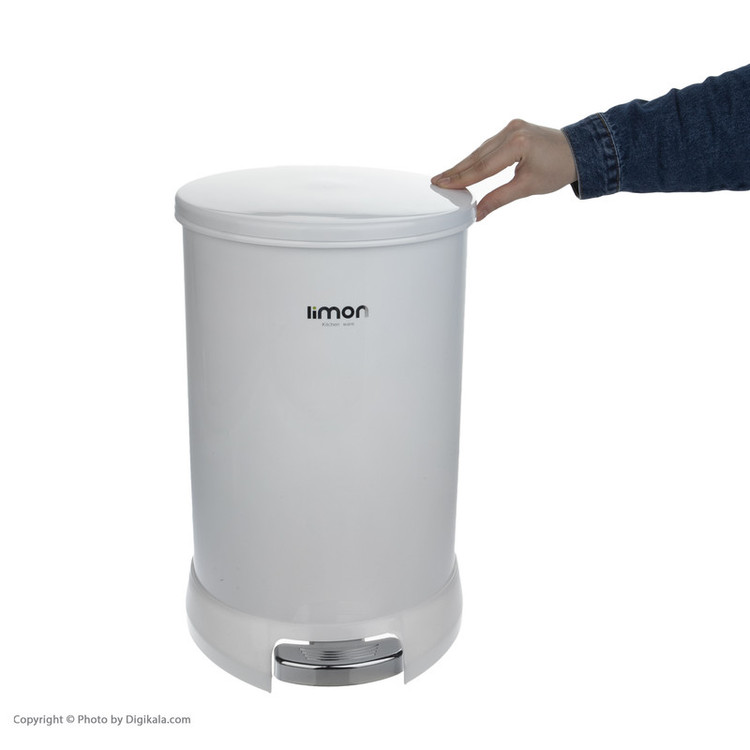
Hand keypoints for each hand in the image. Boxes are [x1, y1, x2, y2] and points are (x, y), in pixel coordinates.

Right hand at [431, 119, 576, 219]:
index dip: (461, 179)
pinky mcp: (513, 128)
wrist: (579, 152)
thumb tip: (478, 213)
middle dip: (457, 170)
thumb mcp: (527, 187)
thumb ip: (498, 199)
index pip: (482, 167)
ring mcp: (512, 127)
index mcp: (517, 144)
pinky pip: (488, 145)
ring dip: (464, 164)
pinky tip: (464, 166)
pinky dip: (477, 157)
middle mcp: (512, 131)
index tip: (443, 185)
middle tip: (436, 181)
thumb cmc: (559, 169)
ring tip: (446, 176)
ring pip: (481, 150)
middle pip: (477, 156)